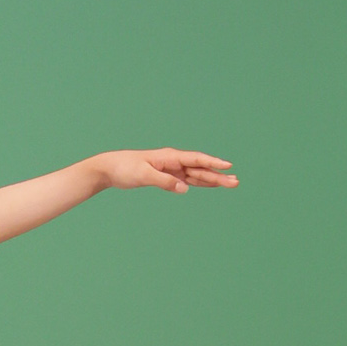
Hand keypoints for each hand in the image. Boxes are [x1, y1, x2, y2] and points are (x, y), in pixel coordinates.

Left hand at [94, 147, 237, 192]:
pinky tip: (211, 185)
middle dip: (218, 175)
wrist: (110, 168)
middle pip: (200, 168)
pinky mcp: (167, 177)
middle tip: (236, 182)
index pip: (196, 159)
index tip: (228, 166)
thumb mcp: (143, 175)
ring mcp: (171, 169)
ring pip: (197, 175)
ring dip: (213, 179)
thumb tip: (184, 188)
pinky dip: (200, 183)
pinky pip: (187, 180)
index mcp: (169, 157)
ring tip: (231, 183)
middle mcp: (173, 161)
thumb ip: (164, 182)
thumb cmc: (125, 168)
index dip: (212, 163)